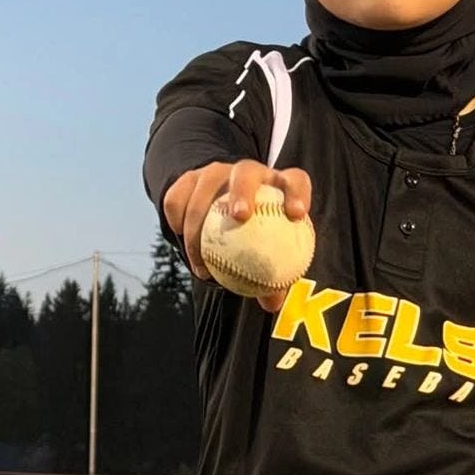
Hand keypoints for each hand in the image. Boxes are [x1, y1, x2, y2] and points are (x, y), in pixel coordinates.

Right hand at [162, 160, 312, 312]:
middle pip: (246, 171)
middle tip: (240, 217)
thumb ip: (272, 277)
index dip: (297, 192)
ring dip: (199, 215)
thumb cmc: (253, 238)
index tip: (296, 214)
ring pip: (206, 182)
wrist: (216, 208)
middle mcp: (248, 172)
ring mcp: (217, 171)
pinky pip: (178, 195)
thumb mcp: (264, 255)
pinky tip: (180, 240)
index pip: (294, 180)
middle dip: (243, 190)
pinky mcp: (189, 178)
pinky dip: (177, 217)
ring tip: (199, 256)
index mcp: (277, 185)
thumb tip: (272, 303)